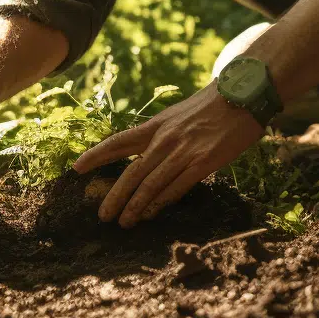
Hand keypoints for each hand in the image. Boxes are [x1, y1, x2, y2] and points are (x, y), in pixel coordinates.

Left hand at [72, 83, 264, 228]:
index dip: (95, 155)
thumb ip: (161, 134)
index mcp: (156, 125)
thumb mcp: (177, 115)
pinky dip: (161, 203)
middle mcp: (164, 139)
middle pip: (131, 171)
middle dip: (114, 196)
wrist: (242, 95)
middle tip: (102, 216)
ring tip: (124, 223)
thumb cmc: (211, 106)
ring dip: (135, 206)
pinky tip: (151, 214)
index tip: (76, 168)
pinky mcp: (203, 162)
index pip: (118, 142)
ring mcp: (183, 151)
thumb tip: (145, 154)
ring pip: (150, 184)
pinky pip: (176, 187)